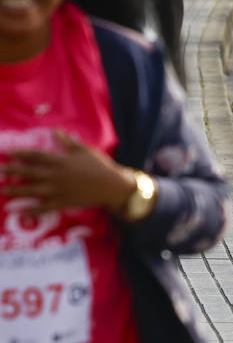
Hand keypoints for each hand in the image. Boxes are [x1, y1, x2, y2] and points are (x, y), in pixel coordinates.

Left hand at [1, 132, 136, 213]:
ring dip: (17, 190)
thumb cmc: (99, 165)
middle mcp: (57, 176)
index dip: (22, 153)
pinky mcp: (63, 202)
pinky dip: (31, 211)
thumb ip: (67, 142)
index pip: (37, 156)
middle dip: (12, 170)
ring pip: (33, 190)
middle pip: (30, 172)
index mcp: (62, 161)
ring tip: (3, 189)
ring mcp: (59, 190)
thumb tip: (55, 131)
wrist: (112, 186)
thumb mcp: (85, 150)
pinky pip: (44, 208)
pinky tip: (19, 212)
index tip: (8, 152)